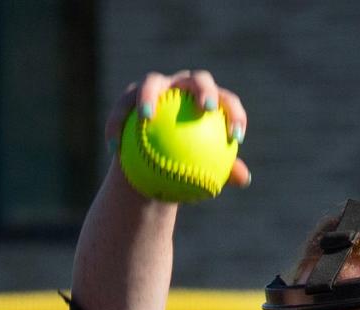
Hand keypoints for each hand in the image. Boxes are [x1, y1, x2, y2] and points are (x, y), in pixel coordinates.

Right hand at [105, 70, 250, 187]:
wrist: (153, 169)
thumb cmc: (183, 170)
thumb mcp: (202, 175)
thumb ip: (225, 172)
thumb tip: (244, 179)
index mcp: (206, 102)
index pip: (226, 101)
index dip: (233, 113)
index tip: (236, 136)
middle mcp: (183, 88)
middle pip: (197, 80)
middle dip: (203, 90)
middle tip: (207, 110)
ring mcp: (156, 88)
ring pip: (151, 84)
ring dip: (148, 96)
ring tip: (146, 116)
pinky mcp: (128, 98)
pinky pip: (121, 110)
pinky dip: (116, 126)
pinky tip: (114, 147)